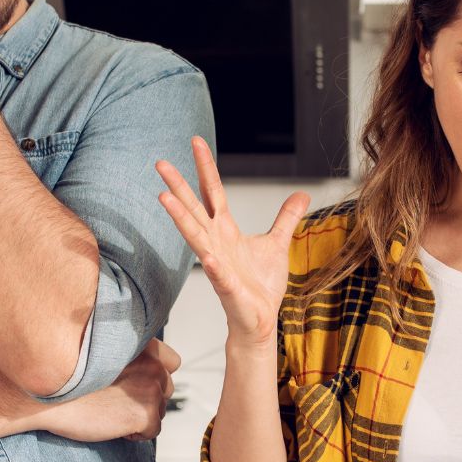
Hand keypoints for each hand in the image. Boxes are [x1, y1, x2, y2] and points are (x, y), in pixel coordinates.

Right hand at [36, 339, 180, 441]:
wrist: (43, 395)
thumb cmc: (67, 375)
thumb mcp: (103, 352)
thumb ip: (130, 356)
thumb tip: (151, 373)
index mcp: (142, 343)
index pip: (172, 361)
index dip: (153, 375)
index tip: (132, 382)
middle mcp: (152, 362)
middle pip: (167, 387)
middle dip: (147, 397)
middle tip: (116, 399)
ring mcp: (151, 387)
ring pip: (160, 410)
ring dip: (139, 415)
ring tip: (110, 410)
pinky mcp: (145, 412)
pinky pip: (152, 431)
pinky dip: (135, 434)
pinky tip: (111, 424)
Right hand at [156, 138, 308, 350]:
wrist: (259, 319)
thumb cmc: (260, 284)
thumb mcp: (277, 243)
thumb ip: (285, 217)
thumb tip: (301, 193)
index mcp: (226, 230)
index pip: (213, 191)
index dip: (205, 167)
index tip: (195, 141)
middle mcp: (216, 242)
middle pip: (194, 208)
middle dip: (178, 185)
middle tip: (160, 163)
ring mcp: (217, 263)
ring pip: (195, 236)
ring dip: (180, 218)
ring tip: (164, 198)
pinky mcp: (226, 286)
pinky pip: (217, 272)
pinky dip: (211, 264)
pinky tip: (205, 254)